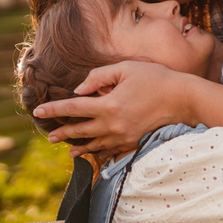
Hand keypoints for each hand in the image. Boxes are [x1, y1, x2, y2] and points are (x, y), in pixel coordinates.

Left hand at [32, 60, 192, 156]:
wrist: (184, 100)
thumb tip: (79, 91)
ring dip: (79, 146)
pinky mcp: (135, 143)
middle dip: (62, 133)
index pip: (73, 108)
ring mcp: (124, 137)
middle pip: (80, 131)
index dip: (53, 110)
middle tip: (49, 137)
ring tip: (68, 149)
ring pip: (95, 145)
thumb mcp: (125, 69)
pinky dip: (100, 152)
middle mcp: (113, 125)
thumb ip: (98, 77)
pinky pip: (112, 151)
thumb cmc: (156, 79)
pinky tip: (94, 153)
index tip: (38, 111)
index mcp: (108, 105)